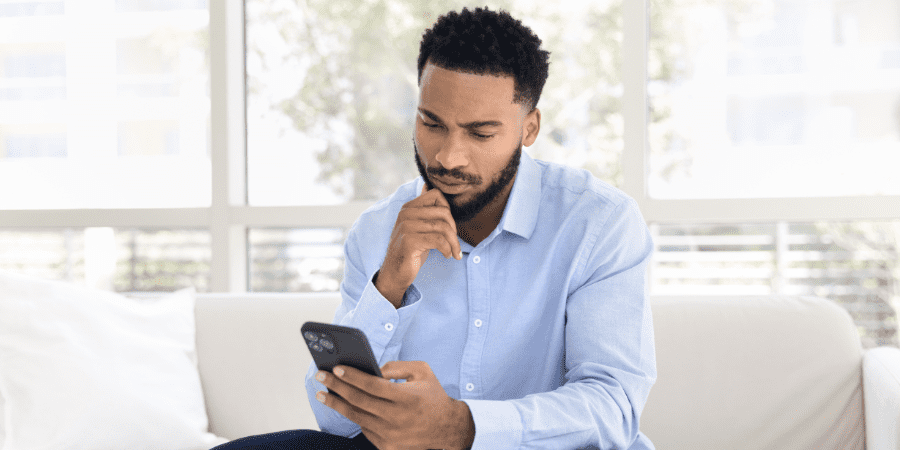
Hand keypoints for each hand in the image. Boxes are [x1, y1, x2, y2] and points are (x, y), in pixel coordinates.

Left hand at [315, 361, 474, 449]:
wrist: (448, 429)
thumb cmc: (433, 396)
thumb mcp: (422, 372)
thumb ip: (397, 366)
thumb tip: (371, 369)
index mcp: (406, 397)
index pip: (372, 385)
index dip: (352, 376)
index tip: (336, 368)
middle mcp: (397, 418)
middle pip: (358, 401)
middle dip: (336, 386)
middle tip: (321, 375)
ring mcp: (391, 435)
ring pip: (356, 417)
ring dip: (336, 404)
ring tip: (322, 393)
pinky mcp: (388, 446)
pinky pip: (364, 429)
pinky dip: (353, 417)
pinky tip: (343, 406)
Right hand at [377, 185, 460, 306]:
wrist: (395, 272)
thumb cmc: (411, 249)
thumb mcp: (417, 226)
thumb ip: (423, 208)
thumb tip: (427, 185)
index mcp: (408, 207)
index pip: (436, 195)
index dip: (448, 210)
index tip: (449, 227)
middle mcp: (405, 214)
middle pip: (443, 212)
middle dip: (454, 230)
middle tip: (454, 243)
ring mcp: (406, 227)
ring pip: (443, 228)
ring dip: (453, 243)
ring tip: (453, 252)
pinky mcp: (409, 242)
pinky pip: (438, 241)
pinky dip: (447, 249)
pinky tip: (447, 255)